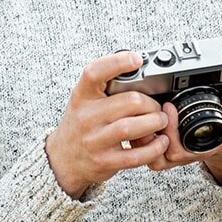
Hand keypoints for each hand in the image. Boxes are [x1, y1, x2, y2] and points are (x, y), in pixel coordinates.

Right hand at [44, 51, 170, 199]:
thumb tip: (137, 70)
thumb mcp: (83, 101)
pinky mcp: (105, 161)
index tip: (136, 60)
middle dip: (152, 103)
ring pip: (132, 127)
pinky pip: (136, 155)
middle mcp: (86, 117)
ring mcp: (95, 140)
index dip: (117, 63)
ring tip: (160, 122)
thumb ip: (103, 87)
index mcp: (81, 96)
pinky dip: (155, 148)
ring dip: (155, 123)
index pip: (94, 72)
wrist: (62, 159)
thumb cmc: (79, 125)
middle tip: (156, 107)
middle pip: (129, 102)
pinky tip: (159, 142)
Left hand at [148, 101, 221, 187]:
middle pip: (155, 153)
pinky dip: (140, 131)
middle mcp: (181, 155)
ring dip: (143, 131)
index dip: (169, 130)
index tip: (170, 106)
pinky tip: (145, 115)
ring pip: (145, 151)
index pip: (175, 151)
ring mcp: (169, 152)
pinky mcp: (161, 146)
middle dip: (151, 128)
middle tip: (153, 106)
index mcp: (198, 152)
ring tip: (147, 110)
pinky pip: (142, 146)